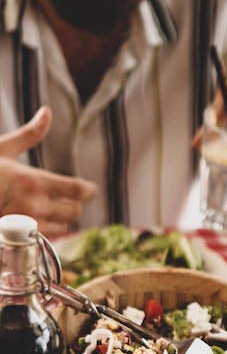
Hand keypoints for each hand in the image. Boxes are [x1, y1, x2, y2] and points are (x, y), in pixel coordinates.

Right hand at [0, 107, 97, 236]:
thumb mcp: (2, 149)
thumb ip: (29, 135)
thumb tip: (47, 113)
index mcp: (34, 181)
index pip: (77, 190)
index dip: (89, 190)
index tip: (90, 189)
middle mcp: (34, 206)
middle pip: (74, 211)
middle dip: (74, 204)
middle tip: (68, 199)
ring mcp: (27, 226)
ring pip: (62, 228)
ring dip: (61, 220)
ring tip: (50, 210)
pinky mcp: (19, 240)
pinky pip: (45, 239)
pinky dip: (46, 232)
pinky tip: (38, 223)